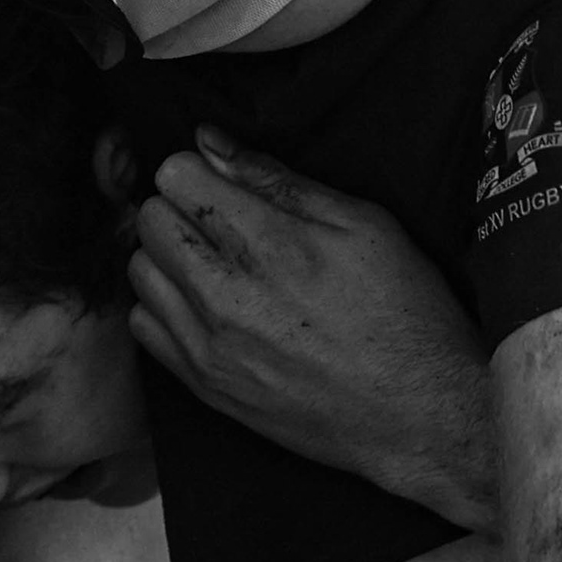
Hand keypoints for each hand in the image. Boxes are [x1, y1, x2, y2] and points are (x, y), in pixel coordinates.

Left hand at [129, 131, 501, 530]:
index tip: (230, 188)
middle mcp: (226, 295)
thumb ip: (282, 183)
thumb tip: (212, 144)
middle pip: (148, 218)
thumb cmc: (408, 318)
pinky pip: (144, 325)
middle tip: (227, 225)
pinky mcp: (204, 385)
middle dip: (182, 208)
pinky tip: (209, 309)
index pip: (175, 175)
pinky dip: (167, 307)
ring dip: (170, 257)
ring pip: (140, 270)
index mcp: (270, 245)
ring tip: (219, 267)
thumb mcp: (367, 228)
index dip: (203, 171)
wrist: (422, 417)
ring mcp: (208, 345)